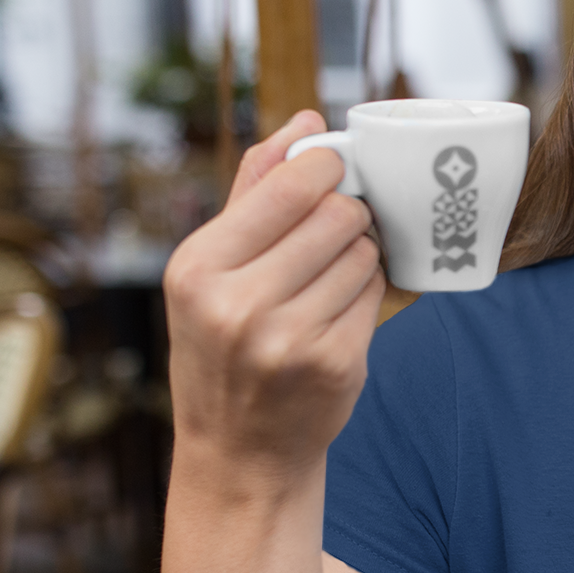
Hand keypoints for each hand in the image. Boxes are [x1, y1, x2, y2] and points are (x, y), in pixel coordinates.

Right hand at [165, 112, 386, 477]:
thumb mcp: (210, 270)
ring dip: (359, 255)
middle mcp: (238, 304)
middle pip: (338, 216)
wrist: (240, 452)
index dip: (325, 168)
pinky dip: (366, 293)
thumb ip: (254, 190)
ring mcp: (290, 339)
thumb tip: (305, 120)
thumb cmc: (223, 346)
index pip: (288, 187)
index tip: (332, 170)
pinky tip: (338, 311)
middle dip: (347, 214)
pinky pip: (376, 295)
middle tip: (336, 228)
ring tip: (328, 277)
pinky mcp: (337, 364)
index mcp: (197, 268)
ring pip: (364, 254)